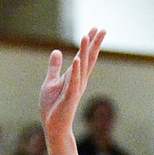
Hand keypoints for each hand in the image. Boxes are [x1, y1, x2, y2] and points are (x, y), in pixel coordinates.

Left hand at [39, 28, 104, 143]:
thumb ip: (54, 67)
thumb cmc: (53, 106)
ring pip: (82, 66)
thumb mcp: (51, 82)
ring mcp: (76, 88)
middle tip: (102, 28)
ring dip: (84, 51)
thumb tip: (57, 51)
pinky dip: (76, 70)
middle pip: (89, 58)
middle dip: (94, 43)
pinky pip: (73, 81)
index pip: (84, 56)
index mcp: (75, 76)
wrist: (53, 127)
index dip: (89, 42)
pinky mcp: (70, 97)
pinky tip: (77, 59)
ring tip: (86, 36)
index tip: (95, 28)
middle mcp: (79, 80)